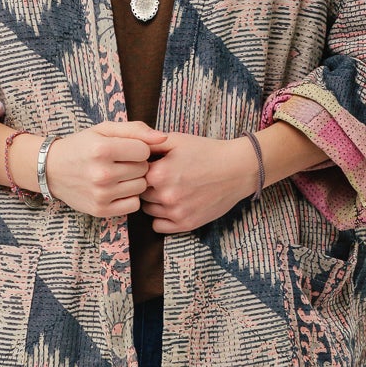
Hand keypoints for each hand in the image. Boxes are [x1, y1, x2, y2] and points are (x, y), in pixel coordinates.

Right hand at [39, 121, 165, 219]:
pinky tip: (117, 189)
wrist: (51, 169)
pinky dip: (129, 197)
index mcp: (102, 149)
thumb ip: (136, 130)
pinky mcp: (101, 210)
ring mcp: (101, 194)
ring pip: (141, 187)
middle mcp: (101, 173)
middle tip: (119, 162)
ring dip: (134, 180)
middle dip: (136, 164)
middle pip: (143, 169)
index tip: (124, 149)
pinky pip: (134, 205)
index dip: (137, 148)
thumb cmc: (82, 146)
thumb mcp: (104, 130)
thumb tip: (163, 138)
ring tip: (117, 175)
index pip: (144, 151)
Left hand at [138, 131, 258, 232]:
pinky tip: (172, 205)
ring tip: (170, 190)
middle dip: (147, 186)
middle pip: (140, 193)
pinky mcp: (186, 224)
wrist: (237, 169)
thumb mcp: (177, 140)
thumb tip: (129, 148)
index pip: (134, 175)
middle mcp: (165, 195)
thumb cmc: (206, 152)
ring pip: (147, 210)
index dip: (141, 170)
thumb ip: (149, 143)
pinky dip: (161, 218)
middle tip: (162, 178)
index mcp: (159, 174)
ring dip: (153, 202)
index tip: (151, 166)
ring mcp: (176, 212)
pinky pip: (158, 226)